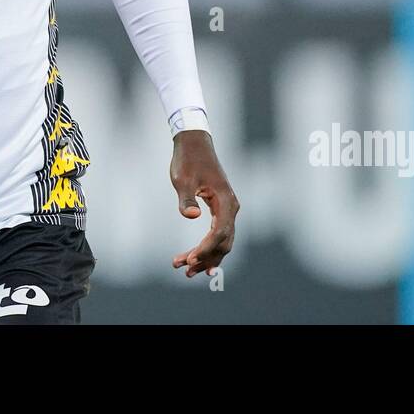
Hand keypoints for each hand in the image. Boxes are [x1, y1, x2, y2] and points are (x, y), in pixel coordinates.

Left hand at [170, 130, 238, 277]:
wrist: (194, 143)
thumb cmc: (188, 160)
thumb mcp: (183, 178)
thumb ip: (186, 198)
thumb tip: (191, 216)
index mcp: (226, 201)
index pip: (219, 233)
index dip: (205, 249)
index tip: (189, 260)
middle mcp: (231, 207)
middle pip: (223, 242)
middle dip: (205, 258)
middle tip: (184, 269)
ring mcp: (227, 209)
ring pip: (222, 241)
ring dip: (206, 256)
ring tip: (186, 270)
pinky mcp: (220, 208)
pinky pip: (218, 233)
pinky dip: (208, 247)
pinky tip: (195, 258)